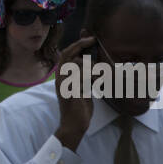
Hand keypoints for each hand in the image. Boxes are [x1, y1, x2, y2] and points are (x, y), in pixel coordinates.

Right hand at [53, 36, 97, 150]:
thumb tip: (95, 64)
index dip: (78, 44)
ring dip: (92, 66)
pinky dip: (92, 77)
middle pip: (68, 54)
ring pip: (77, 65)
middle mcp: (60, 78)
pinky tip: (100, 81)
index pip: (67, 54)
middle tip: (93, 40)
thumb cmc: (80, 108)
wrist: (74, 125)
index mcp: (63, 76)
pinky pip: (81, 77)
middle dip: (81, 45)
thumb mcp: (84, 88)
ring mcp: (63, 84)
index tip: (90, 38)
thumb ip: (86, 76)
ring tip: (102, 72)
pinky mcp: (69, 91)